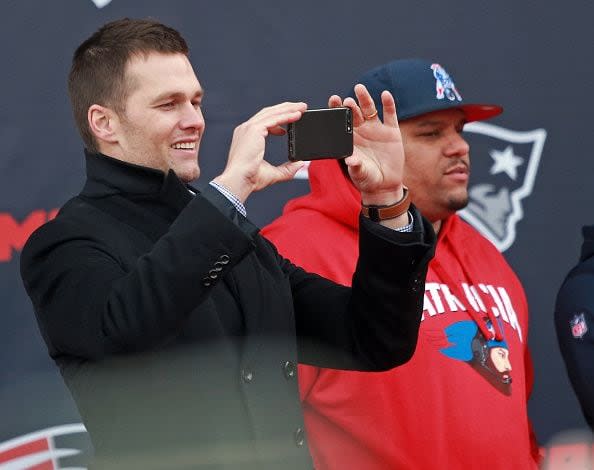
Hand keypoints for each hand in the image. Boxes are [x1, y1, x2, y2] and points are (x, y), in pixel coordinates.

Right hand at [213, 102, 306, 201]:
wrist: (238, 181)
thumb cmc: (250, 180)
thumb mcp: (273, 173)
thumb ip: (287, 169)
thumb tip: (300, 164)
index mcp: (247, 137)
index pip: (265, 121)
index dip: (279, 117)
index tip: (292, 118)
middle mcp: (246, 129)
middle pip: (269, 113)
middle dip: (286, 108)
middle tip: (301, 107)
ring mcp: (248, 128)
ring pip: (272, 113)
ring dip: (288, 109)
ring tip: (303, 107)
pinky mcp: (253, 129)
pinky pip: (273, 119)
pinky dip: (286, 116)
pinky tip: (297, 115)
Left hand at [330, 84, 404, 206]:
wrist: (385, 184)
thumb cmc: (367, 179)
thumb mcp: (360, 173)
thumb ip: (356, 166)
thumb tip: (350, 161)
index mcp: (350, 139)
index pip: (341, 121)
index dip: (336, 110)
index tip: (333, 100)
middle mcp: (362, 131)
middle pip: (354, 113)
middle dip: (350, 105)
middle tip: (346, 100)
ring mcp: (376, 129)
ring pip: (369, 110)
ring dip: (365, 99)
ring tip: (359, 89)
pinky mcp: (392, 131)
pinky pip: (390, 114)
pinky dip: (388, 104)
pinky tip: (384, 94)